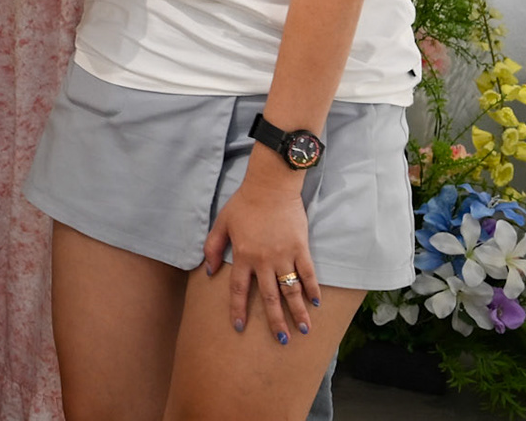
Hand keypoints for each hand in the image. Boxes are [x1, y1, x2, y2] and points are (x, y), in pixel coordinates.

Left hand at [203, 159, 320, 341]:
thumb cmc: (244, 203)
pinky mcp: (301, 247)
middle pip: (269, 297)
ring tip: (303, 329)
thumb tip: (209, 271)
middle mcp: (264, 260)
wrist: (270, 186)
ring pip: (291, 289)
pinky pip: (308, 273)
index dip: (238, 310)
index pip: (239, 289)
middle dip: (274, 321)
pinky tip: (316, 303)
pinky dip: (313, 288)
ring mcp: (284, 255)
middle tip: (281, 339)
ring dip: (297, 311)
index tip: (239, 327)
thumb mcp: (221, 223)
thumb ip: (212, 247)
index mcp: (243, 255)